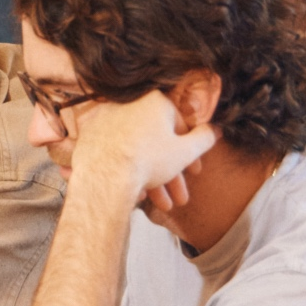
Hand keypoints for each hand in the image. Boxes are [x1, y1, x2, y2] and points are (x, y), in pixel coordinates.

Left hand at [71, 88, 217, 211]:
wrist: (105, 175)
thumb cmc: (149, 160)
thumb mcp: (185, 151)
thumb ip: (204, 139)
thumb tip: (215, 129)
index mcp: (153, 100)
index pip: (178, 126)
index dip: (189, 153)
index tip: (194, 173)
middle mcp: (128, 104)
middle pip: (156, 143)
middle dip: (171, 174)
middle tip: (180, 198)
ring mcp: (106, 120)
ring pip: (137, 151)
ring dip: (154, 179)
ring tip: (163, 205)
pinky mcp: (90, 136)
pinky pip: (117, 154)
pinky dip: (129, 172)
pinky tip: (138, 194)